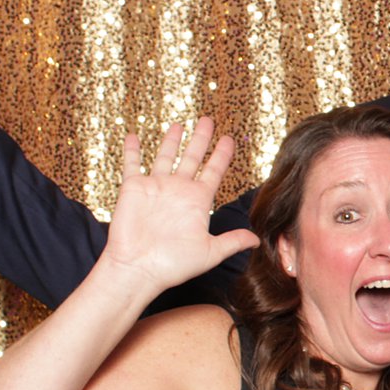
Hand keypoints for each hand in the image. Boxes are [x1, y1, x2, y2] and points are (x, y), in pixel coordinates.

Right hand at [101, 118, 258, 292]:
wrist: (139, 269)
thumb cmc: (174, 265)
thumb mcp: (210, 251)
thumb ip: (233, 241)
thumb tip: (258, 240)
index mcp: (198, 201)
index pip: (213, 170)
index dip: (221, 154)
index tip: (229, 139)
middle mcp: (178, 190)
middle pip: (192, 157)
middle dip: (200, 138)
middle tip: (208, 120)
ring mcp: (156, 187)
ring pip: (165, 156)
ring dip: (172, 140)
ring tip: (180, 124)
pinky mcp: (133, 188)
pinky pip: (132, 164)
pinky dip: (132, 150)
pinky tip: (133, 136)